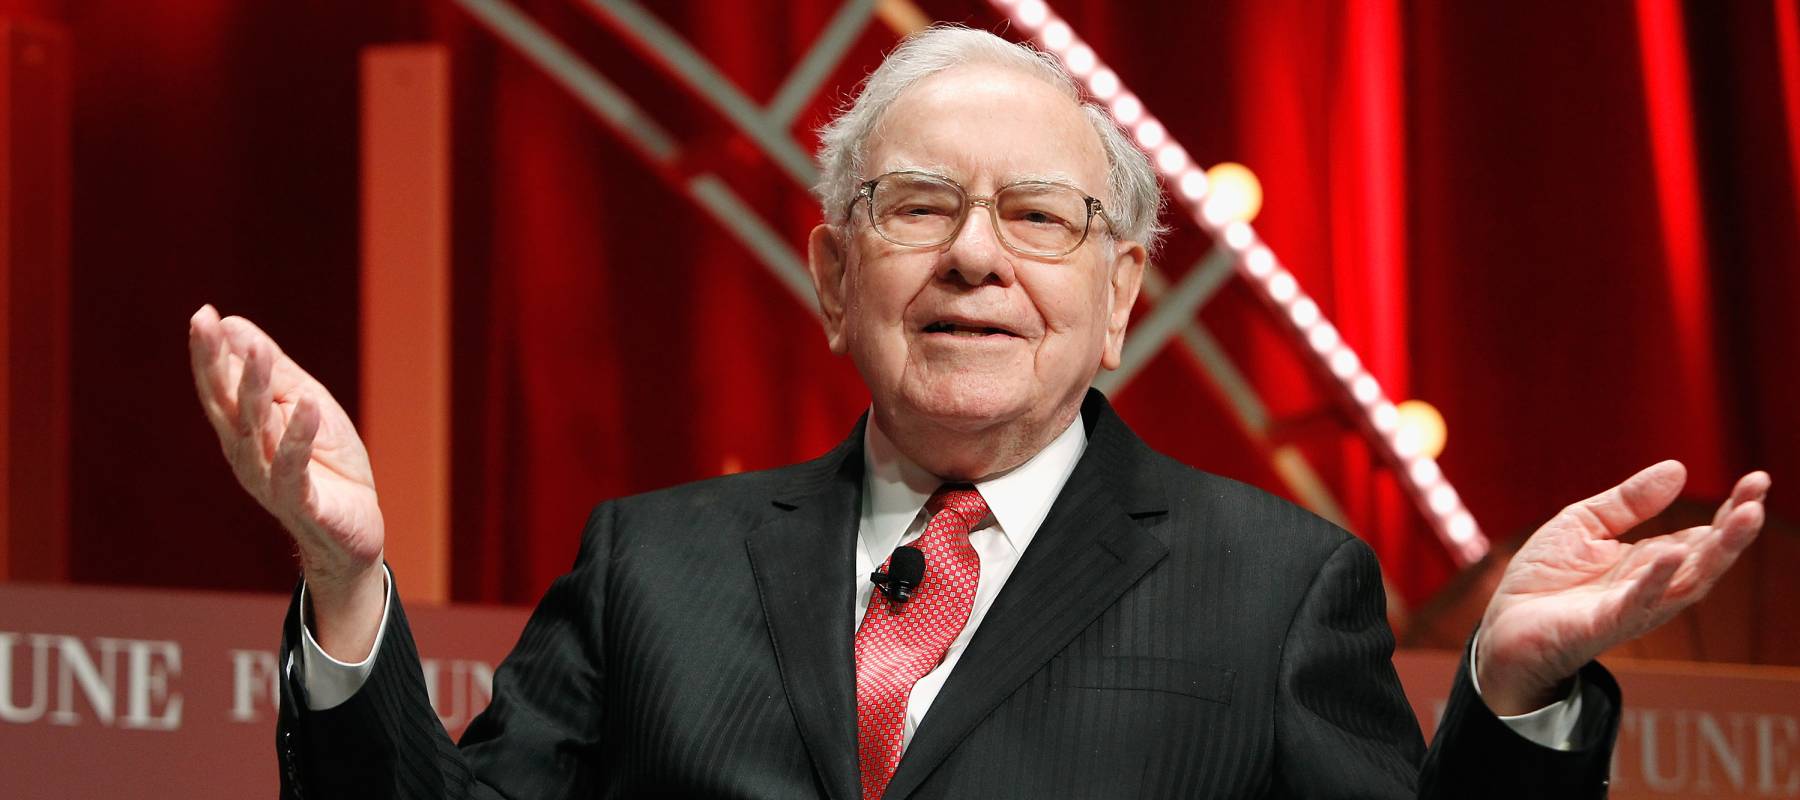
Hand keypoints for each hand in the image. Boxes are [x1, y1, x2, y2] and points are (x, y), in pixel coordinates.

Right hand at [188, 304, 386, 658]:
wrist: (353, 529)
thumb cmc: (326, 464)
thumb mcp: (304, 404)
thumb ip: (272, 370)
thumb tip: (233, 324)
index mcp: (244, 431)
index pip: (219, 387)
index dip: (207, 353)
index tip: (202, 314)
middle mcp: (247, 455)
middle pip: (228, 405)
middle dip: (216, 363)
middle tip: (206, 323)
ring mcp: (271, 481)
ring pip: (257, 432)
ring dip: (256, 390)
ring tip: (259, 352)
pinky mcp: (301, 504)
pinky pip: (294, 469)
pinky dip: (298, 437)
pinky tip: (304, 405)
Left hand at [1475, 460, 1768, 714]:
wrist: (1504, 625)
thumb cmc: (1545, 579)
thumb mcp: (1584, 524)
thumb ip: (1629, 501)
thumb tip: (1678, 469)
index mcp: (1650, 560)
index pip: (1702, 534)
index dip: (1731, 509)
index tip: (1758, 479)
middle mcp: (1652, 585)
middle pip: (1705, 558)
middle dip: (1735, 529)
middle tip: (1759, 497)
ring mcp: (1633, 607)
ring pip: (1687, 582)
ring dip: (1716, 552)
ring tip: (1744, 518)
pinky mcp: (1605, 624)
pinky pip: (1638, 602)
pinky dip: (1656, 579)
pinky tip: (1673, 554)